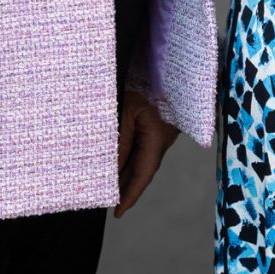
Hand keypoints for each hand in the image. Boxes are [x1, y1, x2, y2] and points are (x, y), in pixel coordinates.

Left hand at [115, 91, 177, 217]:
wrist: (168, 61)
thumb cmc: (147, 81)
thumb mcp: (128, 111)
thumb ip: (121, 141)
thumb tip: (111, 168)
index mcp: (158, 139)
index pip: (142, 175)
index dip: (130, 195)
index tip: (118, 212)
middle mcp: (163, 139)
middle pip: (142, 169)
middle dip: (125, 186)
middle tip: (106, 200)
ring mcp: (163, 132)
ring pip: (142, 157)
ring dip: (126, 171)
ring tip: (107, 182)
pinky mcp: (159, 124)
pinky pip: (143, 145)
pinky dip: (130, 155)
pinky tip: (118, 158)